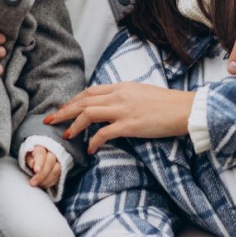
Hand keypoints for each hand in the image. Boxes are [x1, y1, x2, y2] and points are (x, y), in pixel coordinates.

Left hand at [25, 145, 60, 188]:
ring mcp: (58, 161)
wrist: (37, 159)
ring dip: (46, 180)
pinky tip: (42, 184)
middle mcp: (52, 152)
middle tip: (32, 183)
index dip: (39, 162)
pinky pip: (57, 177)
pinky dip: (49, 183)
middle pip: (50, 162)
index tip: (36, 170)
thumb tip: (33, 163)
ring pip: (56, 170)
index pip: (41, 153)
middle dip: (41, 174)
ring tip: (37, 184)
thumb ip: (29, 159)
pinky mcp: (60, 170)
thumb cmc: (31, 158)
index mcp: (41, 147)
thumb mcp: (27, 157)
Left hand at [47, 83, 193, 153]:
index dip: (73, 100)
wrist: (186, 109)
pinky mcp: (130, 125)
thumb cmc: (167, 104)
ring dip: (73, 125)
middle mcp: (119, 95)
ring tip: (66, 136)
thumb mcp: (142, 93)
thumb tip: (111, 105)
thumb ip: (124, 97)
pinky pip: (104, 133)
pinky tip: (90, 149)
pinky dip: (94, 142)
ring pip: (88, 114)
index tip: (62, 109)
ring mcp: (123, 110)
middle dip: (63, 111)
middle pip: (83, 101)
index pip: (89, 91)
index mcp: (121, 87)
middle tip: (50, 121)